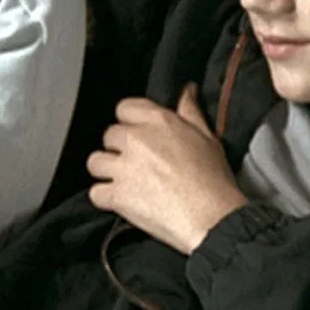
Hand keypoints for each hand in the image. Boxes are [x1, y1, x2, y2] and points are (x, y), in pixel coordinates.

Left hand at [87, 82, 247, 254]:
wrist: (212, 218)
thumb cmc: (213, 180)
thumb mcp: (208, 137)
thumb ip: (191, 111)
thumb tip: (186, 91)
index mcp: (158, 121)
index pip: (124, 108)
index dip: (129, 121)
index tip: (136, 132)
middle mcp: (136, 140)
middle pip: (108, 135)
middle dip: (118, 148)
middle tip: (134, 161)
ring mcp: (124, 167)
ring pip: (95, 162)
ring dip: (106, 171)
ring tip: (122, 180)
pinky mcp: (117, 195)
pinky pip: (95, 193)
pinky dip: (104, 198)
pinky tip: (118, 200)